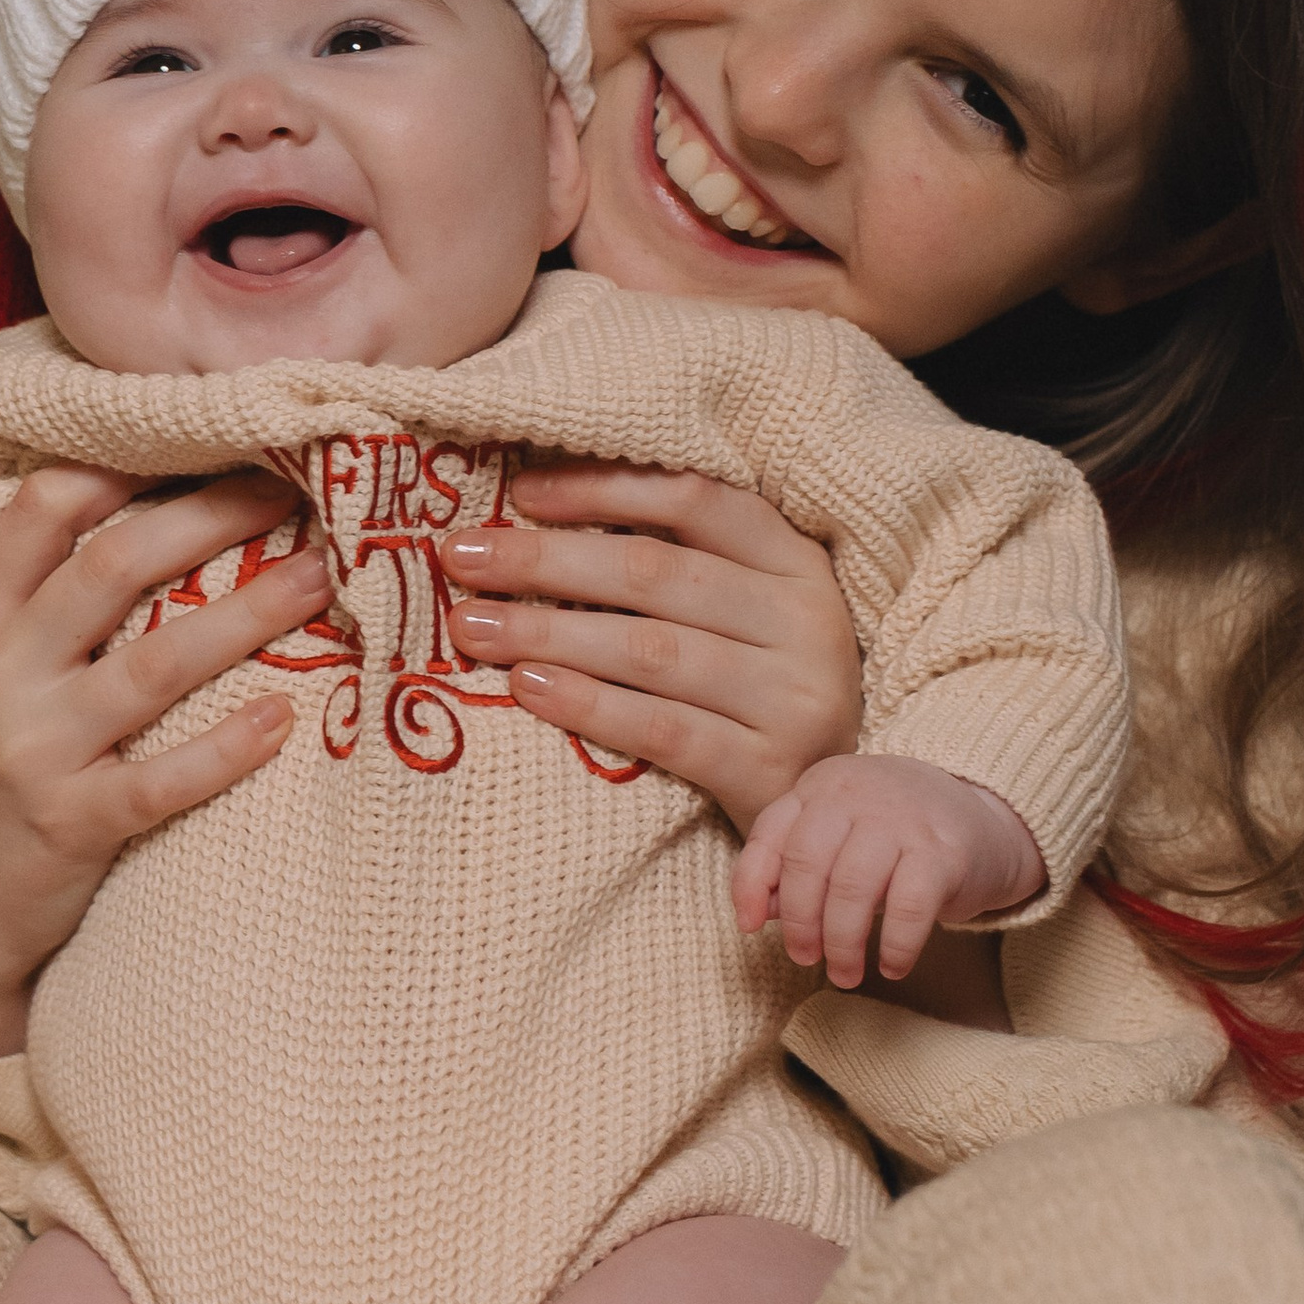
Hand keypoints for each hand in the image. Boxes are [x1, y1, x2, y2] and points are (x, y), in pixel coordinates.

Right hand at [0, 461, 330, 1067]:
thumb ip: (48, 599)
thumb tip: (163, 510)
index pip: (42, 509)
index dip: (126, 463)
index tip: (213, 435)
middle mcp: (2, 672)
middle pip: (112, 567)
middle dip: (211, 517)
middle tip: (296, 488)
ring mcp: (34, 749)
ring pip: (151, 666)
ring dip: (245, 615)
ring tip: (321, 579)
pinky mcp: (70, 825)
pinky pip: (160, 781)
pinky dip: (226, 749)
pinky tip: (285, 719)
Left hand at [436, 464, 860, 836]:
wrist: (843, 813)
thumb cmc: (763, 693)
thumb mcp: (748, 613)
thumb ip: (679, 562)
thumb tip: (537, 511)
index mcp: (797, 561)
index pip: (694, 500)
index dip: (602, 490)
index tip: (518, 493)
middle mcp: (806, 620)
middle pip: (656, 573)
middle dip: (546, 560)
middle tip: (461, 558)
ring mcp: (794, 697)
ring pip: (652, 650)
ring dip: (549, 631)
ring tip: (472, 626)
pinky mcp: (769, 768)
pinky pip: (662, 729)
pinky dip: (588, 704)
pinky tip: (527, 688)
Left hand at [730, 754, 1043, 989]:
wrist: (988, 818)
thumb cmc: (897, 836)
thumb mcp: (841, 838)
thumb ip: (796, 869)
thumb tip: (757, 914)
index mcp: (823, 785)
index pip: (771, 833)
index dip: (751, 884)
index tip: (750, 927)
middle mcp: (858, 793)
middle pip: (807, 864)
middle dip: (800, 923)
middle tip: (807, 958)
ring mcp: (903, 818)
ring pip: (852, 888)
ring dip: (843, 943)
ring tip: (846, 973)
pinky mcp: (944, 852)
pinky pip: (908, 909)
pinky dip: (895, 947)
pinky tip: (892, 966)